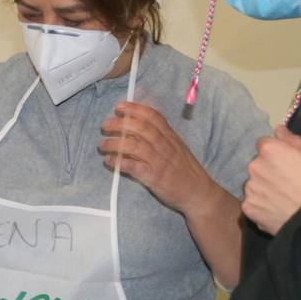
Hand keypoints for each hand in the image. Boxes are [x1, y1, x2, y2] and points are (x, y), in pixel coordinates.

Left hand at [98, 103, 216, 215]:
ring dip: (114, 143)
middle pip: (141, 128)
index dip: (135, 109)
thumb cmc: (185, 170)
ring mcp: (159, 161)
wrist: (198, 193)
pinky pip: (133, 166)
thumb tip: (135, 127)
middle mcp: (165, 146)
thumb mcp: (176, 148)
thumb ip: (159, 137)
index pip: (153, 116)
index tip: (120, 106)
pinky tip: (109, 161)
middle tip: (105, 125)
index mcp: (170, 137)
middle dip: (120, 123)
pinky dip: (119, 162)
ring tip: (102, 145)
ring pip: (134, 146)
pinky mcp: (154, 177)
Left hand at [242, 125, 300, 234]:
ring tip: (283, 198)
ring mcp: (250, 188)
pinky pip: (252, 203)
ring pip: (253, 184)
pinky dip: (261, 205)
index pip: (263, 144)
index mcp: (269, 150)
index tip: (286, 163)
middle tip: (286, 182)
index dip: (275, 153)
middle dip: (267, 170)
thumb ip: (293, 140)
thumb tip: (278, 129)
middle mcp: (254, 166)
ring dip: (263, 188)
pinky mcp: (248, 207)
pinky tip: (277, 209)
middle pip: (257, 164)